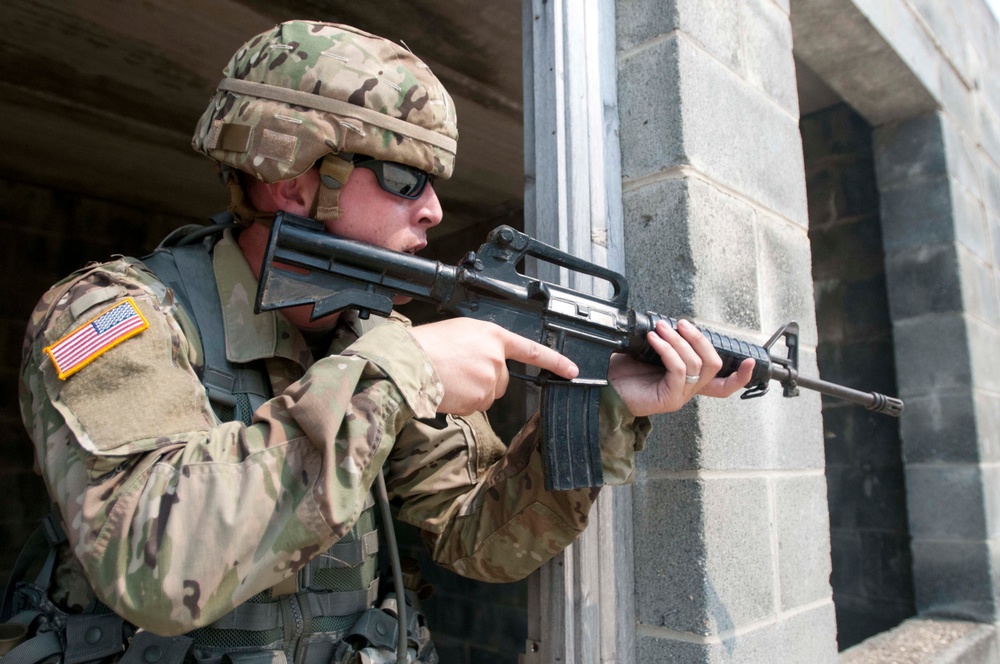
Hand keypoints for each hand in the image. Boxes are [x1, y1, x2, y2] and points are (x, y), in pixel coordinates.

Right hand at [409, 319, 578, 414]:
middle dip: (487, 380)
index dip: (554, 361)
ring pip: (488, 395)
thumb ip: (483, 344)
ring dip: (473, 392)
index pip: (531, 350)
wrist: (409, 362)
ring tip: (450, 378)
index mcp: (493, 336)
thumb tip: (489, 361)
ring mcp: (489, 380)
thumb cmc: (427, 344)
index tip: (571, 371)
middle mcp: (496, 358)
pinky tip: (448, 390)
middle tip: (460, 371)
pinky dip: (463, 402)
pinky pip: (476, 406)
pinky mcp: (478, 400)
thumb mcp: (461, 331)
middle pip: (503, 380)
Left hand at [607, 319, 753, 416]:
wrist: (603, 388)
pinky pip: (678, 370)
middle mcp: (688, 390)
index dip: (740, 375)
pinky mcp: (668, 398)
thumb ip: (668, 344)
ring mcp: (680, 396)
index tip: (750, 361)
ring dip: (678, 341)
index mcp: (689, 380)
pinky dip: (667, 350)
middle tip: (681, 324)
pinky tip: (654, 340)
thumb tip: (672, 323)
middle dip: (700, 339)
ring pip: (696, 364)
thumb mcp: (649, 353)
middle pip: (713, 365)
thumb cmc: (624, 372)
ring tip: (661, 328)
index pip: (723, 385)